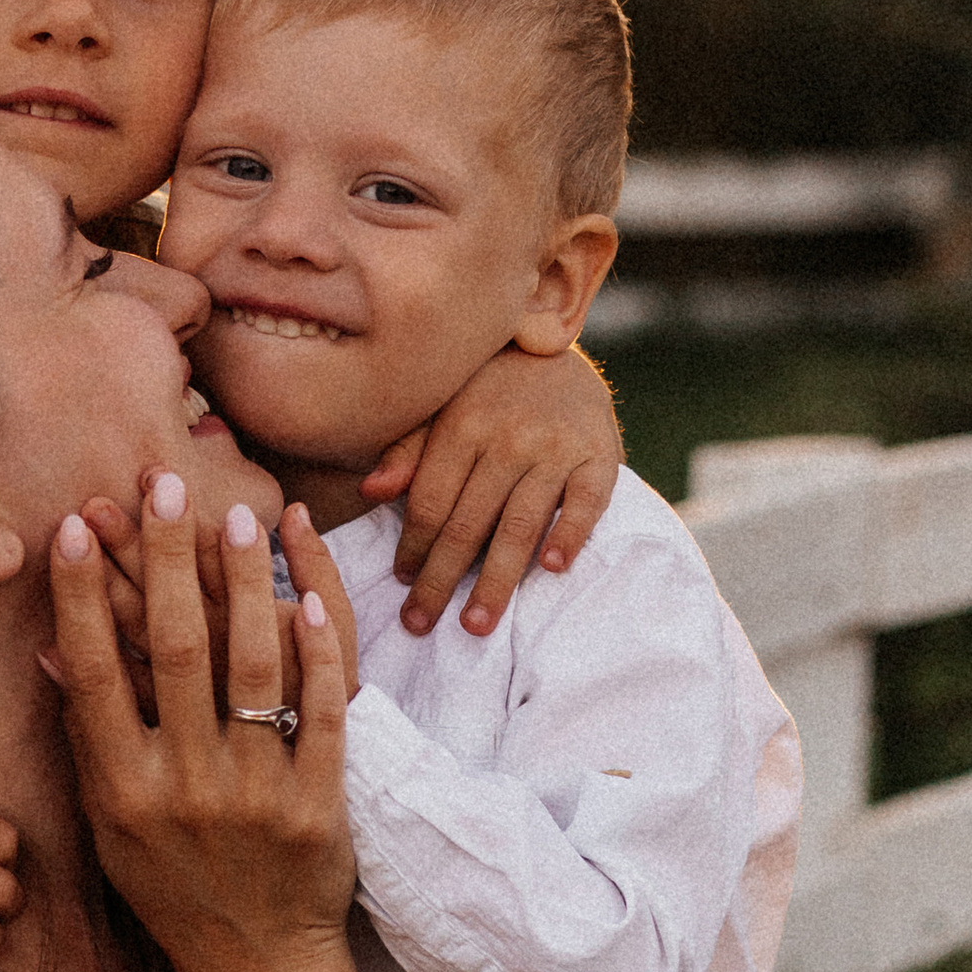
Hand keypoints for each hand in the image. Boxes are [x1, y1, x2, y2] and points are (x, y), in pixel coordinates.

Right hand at [49, 471, 353, 971]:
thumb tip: (51, 651)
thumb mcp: (109, 824)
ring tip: (239, 516)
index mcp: (123, 790)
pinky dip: (317, 652)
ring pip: (251, 669)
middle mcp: (184, 789)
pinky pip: (321, 714)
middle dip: (165, 561)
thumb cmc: (170, 887)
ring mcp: (254, 797)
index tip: (73, 525)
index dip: (81, 595)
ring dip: (243, 585)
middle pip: (174, 651)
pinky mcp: (318, 806)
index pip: (95, 673)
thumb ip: (87, 737)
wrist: (256, 964)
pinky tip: (308, 593)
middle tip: (164, 486)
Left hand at [361, 344, 622, 638]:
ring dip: (497, 579)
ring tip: (477, 623)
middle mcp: (507, 438)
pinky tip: (552, 569)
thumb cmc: (484, 390)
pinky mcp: (600, 454)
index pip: (430, 502)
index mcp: (460, 426)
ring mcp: (555, 447)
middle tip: (421, 625)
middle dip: (441, 580)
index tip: (402, 585)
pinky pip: (587, 501)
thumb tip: (371, 492)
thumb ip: (407, 450)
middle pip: (467, 523)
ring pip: (520, 523)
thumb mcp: (439, 407)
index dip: (413, 547)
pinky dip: (571, 534)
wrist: (555, 347)